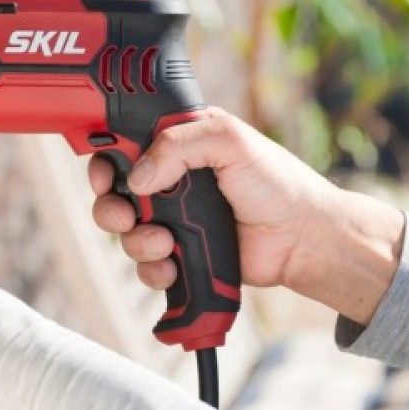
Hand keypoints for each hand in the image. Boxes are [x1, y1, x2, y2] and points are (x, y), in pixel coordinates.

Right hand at [87, 107, 404, 324]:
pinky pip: (145, 266)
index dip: (105, 162)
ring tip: (164, 243)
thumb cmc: (277, 182)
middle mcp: (168, 182)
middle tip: (125, 215)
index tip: (104, 176)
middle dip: (110, 207)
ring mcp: (172, 220)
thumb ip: (177, 144)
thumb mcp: (229, 140)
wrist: (304, 239)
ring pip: (125, 233)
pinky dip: (152, 269)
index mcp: (176, 146)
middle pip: (113, 194)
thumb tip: (137, 178)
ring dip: (136, 240)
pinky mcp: (179, 255)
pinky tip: (173, 265)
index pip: (122, 148)